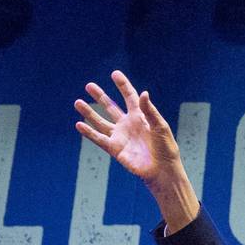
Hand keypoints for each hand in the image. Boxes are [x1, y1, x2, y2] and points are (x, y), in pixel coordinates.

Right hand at [75, 70, 198, 231]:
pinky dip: (89, 132)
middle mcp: (128, 124)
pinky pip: (99, 139)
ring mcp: (120, 136)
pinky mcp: (115, 149)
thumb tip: (143, 93)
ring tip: (77, 102)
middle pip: (111, 107)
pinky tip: (78, 124)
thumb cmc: (166, 148)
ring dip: (89, 113)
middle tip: (89, 85)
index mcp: (140, 117)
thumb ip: (150, 110)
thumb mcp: (160, 127)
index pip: (129, 97)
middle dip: (100, 96)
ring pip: (101, 121)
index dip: (122, 85)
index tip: (114, 74)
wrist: (162, 170)